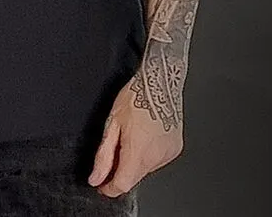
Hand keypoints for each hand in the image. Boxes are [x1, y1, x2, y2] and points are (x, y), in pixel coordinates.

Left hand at [87, 78, 183, 196]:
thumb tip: (96, 177)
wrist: (160, 82)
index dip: (109, 188)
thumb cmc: (135, 96)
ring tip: (133, 135)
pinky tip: (146, 135)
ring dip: (136, 161)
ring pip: (146, 169)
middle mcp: (156, 157)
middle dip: (121, 170)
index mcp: (138, 152)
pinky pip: (158, 159)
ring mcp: (168, 154)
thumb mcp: (112, 123)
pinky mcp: (175, 149)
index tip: (101, 185)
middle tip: (115, 149)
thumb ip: (103, 155)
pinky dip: (149, 154)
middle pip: (134, 177)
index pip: (122, 185)